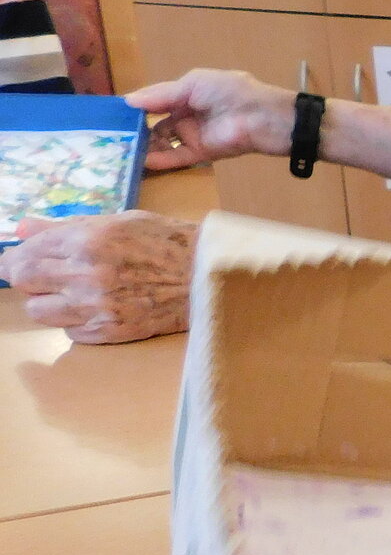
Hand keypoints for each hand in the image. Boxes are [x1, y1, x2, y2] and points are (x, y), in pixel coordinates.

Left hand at [0, 211, 197, 343]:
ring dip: (50, 302)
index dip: (17, 258)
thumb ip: (65, 227)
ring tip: (73, 293)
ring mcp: (97, 307)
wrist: (209, 277)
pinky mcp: (110, 331)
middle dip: (29, 278)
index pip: (23, 255)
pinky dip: (77, 322)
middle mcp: (86, 275)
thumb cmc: (167, 242)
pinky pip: (70, 332)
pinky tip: (98, 308)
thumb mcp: (117, 222)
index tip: (20, 261)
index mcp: (87, 240)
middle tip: (45, 276)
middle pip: (24, 282)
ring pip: (40, 311)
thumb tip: (21, 229)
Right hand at [125, 69, 297, 169]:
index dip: (137, 108)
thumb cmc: (230, 92)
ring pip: (164, 143)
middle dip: (137, 131)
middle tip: (111, 137)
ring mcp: (195, 135)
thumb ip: (162, 94)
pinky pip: (177, 157)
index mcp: (188, 94)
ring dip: (145, 147)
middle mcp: (189, 114)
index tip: (112, 115)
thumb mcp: (193, 84)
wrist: (262, 116)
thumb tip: (129, 101)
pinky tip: (141, 162)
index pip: (156, 102)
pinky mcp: (203, 153)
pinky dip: (160, 160)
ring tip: (119, 152)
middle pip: (157, 125)